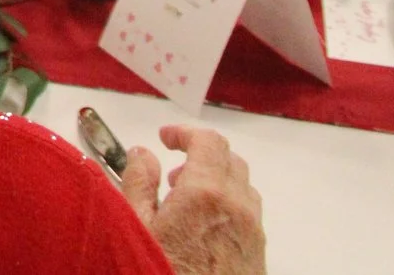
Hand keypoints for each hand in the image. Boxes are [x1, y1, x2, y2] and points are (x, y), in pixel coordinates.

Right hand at [119, 125, 264, 274]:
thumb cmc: (163, 272)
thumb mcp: (134, 226)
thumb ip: (137, 182)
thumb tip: (141, 154)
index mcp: (205, 193)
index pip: (207, 142)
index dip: (184, 133)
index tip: (165, 138)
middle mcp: (237, 207)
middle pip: (229, 160)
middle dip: (200, 155)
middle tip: (172, 172)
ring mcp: (252, 232)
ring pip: (243, 187)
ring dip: (217, 181)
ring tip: (186, 201)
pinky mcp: (258, 254)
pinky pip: (249, 215)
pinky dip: (228, 205)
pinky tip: (202, 228)